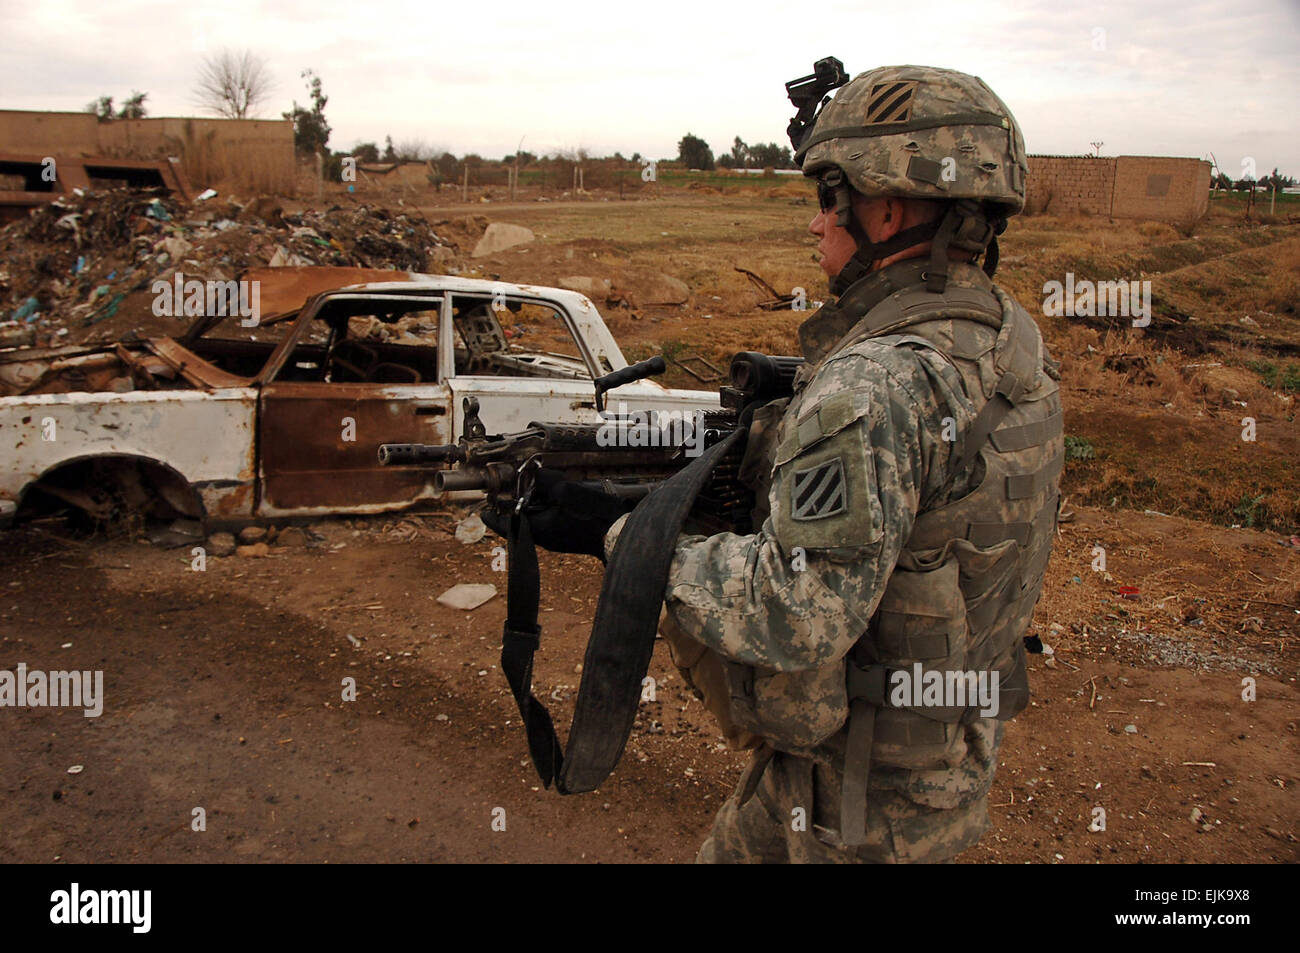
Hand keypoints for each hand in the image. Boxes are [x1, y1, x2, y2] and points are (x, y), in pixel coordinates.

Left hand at [480, 470, 633, 559]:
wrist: (619, 534)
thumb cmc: (592, 517)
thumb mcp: (566, 492)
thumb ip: (545, 481)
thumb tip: (537, 475)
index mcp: (538, 531)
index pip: (507, 525)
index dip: (494, 516)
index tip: (483, 511)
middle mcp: (545, 538)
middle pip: (523, 517)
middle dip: (520, 501)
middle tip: (517, 485)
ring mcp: (558, 539)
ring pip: (538, 518)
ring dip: (537, 502)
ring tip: (541, 485)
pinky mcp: (570, 536)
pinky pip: (552, 520)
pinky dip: (550, 507)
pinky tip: (559, 495)